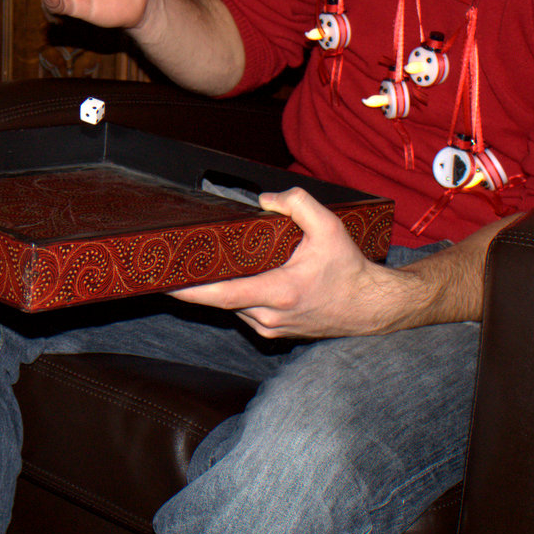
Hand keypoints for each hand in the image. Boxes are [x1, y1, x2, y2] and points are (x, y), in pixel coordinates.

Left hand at [170, 188, 415, 339]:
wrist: (369, 307)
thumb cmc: (349, 270)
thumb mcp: (330, 227)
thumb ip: (298, 204)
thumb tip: (264, 200)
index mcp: (279, 292)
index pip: (221, 294)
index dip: (188, 289)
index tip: (164, 281)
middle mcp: (269, 316)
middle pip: (220, 299)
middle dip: (200, 281)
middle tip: (176, 262)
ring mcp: (269, 328)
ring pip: (232, 306)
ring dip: (223, 287)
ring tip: (210, 265)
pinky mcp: (272, 333)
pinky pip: (244, 312)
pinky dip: (238, 295)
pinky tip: (239, 278)